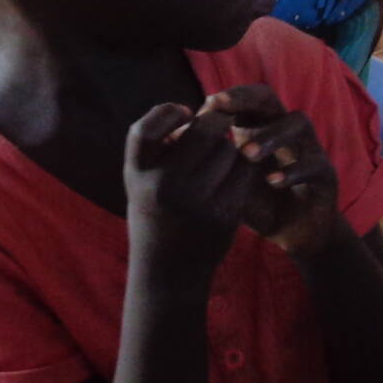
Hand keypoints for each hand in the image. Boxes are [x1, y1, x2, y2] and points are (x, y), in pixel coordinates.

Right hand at [123, 101, 256, 274]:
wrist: (168, 272)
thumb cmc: (156, 216)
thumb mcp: (143, 183)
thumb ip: (160, 149)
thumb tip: (196, 110)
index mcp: (138, 174)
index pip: (145, 128)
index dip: (167, 112)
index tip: (183, 112)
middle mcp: (164, 186)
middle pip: (204, 130)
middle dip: (216, 122)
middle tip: (220, 124)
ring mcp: (196, 201)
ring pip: (229, 150)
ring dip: (230, 150)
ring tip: (219, 163)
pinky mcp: (224, 214)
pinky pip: (245, 173)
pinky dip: (243, 169)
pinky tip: (234, 177)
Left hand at [205, 83, 343, 260]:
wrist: (294, 232)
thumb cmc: (256, 203)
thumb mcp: (227, 182)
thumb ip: (208, 163)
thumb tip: (171, 143)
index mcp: (260, 128)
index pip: (246, 98)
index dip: (229, 97)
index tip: (205, 105)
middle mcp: (286, 131)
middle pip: (271, 98)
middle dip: (246, 98)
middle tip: (222, 106)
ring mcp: (310, 149)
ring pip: (298, 122)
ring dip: (271, 134)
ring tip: (247, 153)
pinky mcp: (326, 174)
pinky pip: (314, 163)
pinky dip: (292, 170)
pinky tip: (272, 183)